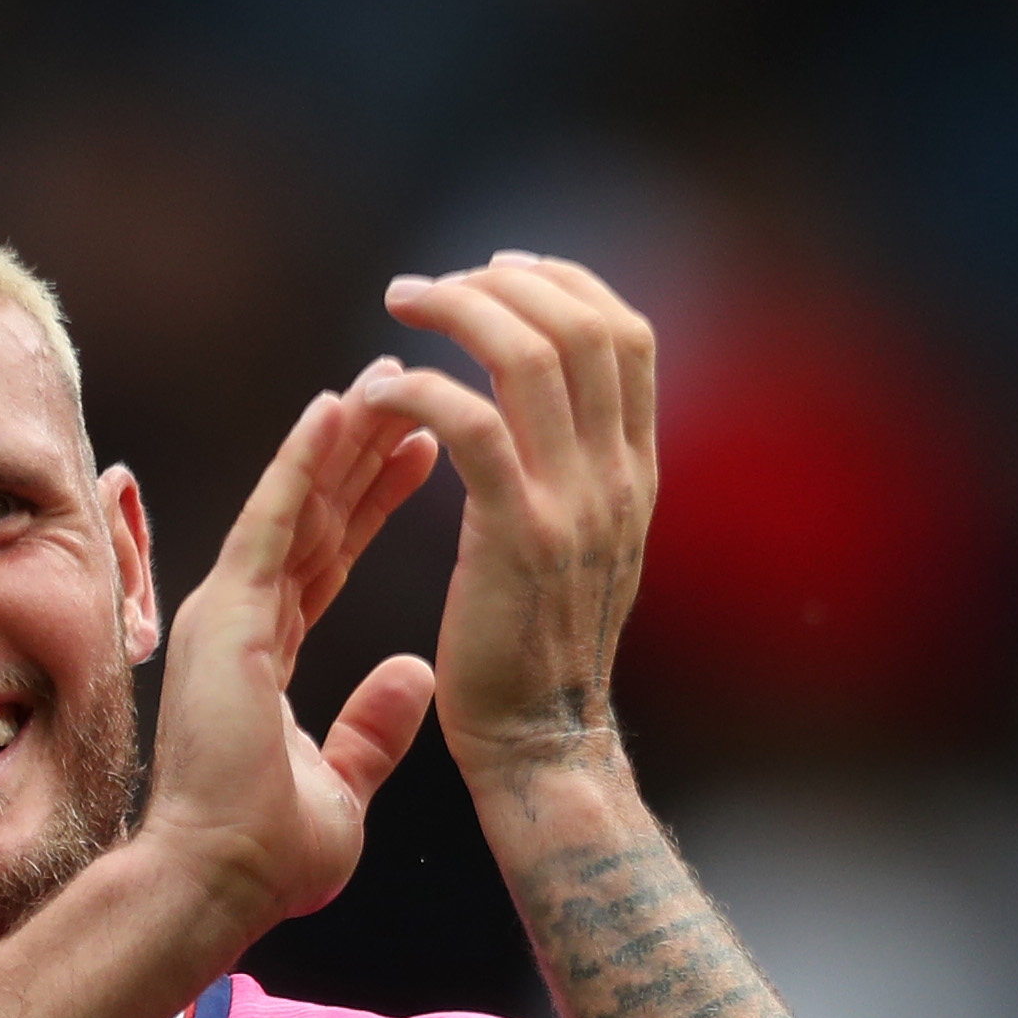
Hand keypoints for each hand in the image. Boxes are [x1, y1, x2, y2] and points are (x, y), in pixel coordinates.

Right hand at [137, 373, 443, 939]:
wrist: (218, 882)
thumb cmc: (266, 855)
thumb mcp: (341, 788)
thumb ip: (374, 729)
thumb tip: (415, 675)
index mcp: (262, 654)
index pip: (328, 558)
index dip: (372, 501)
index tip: (420, 450)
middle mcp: (240, 621)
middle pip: (314, 516)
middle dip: (362, 451)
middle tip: (408, 387)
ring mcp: (228, 612)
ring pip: (297, 503)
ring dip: (341, 437)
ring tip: (385, 376)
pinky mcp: (227, 614)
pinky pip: (272, 519)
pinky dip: (304, 460)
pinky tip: (335, 406)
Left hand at [362, 256, 658, 786]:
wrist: (542, 746)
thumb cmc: (540, 655)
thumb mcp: (586, 550)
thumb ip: (580, 478)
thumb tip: (552, 415)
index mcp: (636, 473)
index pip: (626, 335)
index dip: (563, 284)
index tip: (499, 270)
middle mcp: (618, 477)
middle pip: (581, 325)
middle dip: (499, 284)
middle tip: (427, 287)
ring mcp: (575, 504)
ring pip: (528, 357)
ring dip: (456, 314)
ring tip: (398, 311)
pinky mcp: (516, 535)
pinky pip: (470, 425)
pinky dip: (420, 390)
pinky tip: (381, 393)